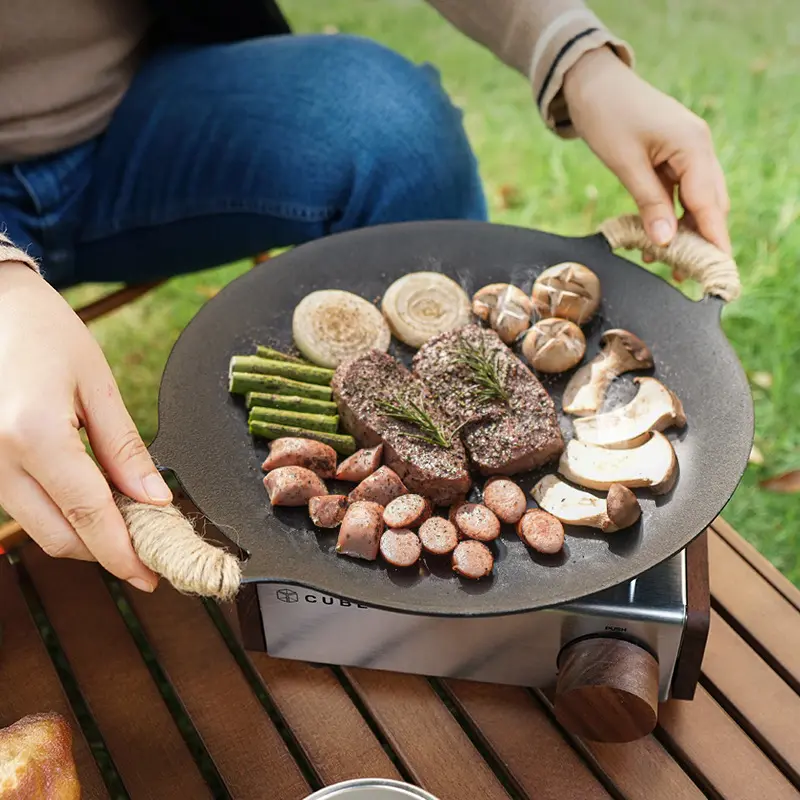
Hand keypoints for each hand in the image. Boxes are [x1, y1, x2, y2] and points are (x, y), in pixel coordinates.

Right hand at [0, 263, 171, 589]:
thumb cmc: (45, 332)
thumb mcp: (97, 384)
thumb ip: (124, 449)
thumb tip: (154, 500)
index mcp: (34, 435)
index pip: (89, 514)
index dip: (123, 552)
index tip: (152, 574)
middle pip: (58, 535)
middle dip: (105, 552)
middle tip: (148, 550)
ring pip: (37, 527)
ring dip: (82, 536)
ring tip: (126, 525)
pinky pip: (22, 506)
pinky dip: (58, 514)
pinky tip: (90, 502)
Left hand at [563, 48, 730, 255]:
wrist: (592, 83)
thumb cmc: (607, 116)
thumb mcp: (626, 164)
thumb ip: (650, 203)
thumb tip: (667, 240)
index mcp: (693, 146)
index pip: (709, 204)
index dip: (713, 240)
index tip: (716, 270)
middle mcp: (698, 148)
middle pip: (709, 205)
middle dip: (699, 240)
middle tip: (684, 274)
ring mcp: (687, 151)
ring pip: (695, 201)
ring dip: (683, 231)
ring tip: (665, 262)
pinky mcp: (673, 155)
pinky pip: (679, 192)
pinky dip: (670, 215)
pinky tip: (654, 238)